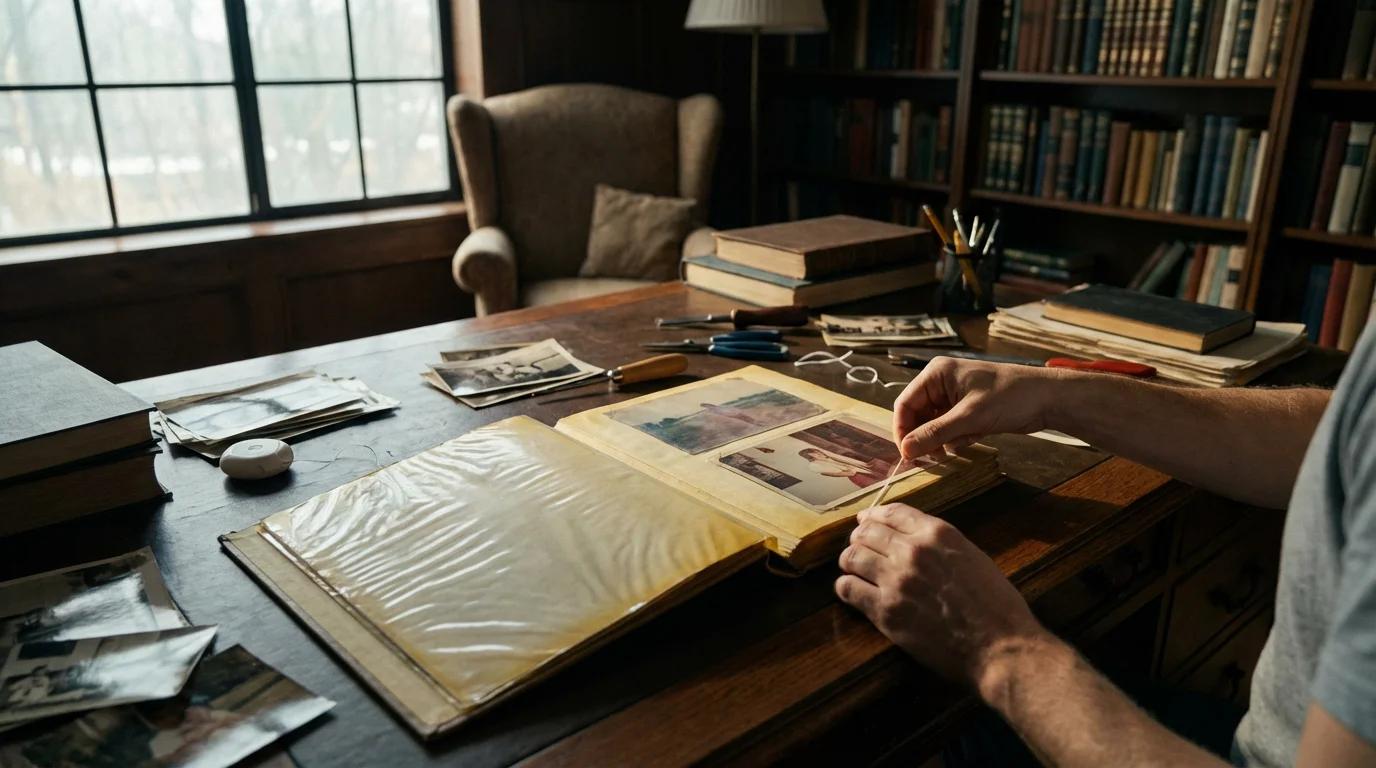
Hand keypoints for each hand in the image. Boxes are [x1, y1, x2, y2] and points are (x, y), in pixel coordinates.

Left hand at [836, 503, 1048, 687]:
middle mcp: (912, 550)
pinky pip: (848, 589)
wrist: (1000, 647)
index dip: (873, 516)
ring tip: (853, 570)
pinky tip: (852, 592)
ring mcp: (896, 580)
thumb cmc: (996, 606)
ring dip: (849, 562)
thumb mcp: (972, 557)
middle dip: (859, 539)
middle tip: (858, 549)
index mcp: (937, 533)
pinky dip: (846, 588)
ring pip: (852, 557)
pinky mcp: (886, 611)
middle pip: (866, 532)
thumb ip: (940, 545)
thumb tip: (913, 539)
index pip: (891, 512)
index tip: (865, 521)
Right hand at [892, 358, 1065, 459]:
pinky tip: (978, 434)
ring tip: (968, 437)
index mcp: (936, 374)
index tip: (908, 454)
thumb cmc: (1008, 398)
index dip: (903, 429)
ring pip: (935, 424)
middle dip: (928, 436)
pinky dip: (960, 436)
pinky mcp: (968, 409)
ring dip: (947, 437)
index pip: (905, 403)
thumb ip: (934, 433)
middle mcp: (941, 382)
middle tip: (937, 455)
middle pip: (918, 415)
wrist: (1047, 399)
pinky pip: (951, 427)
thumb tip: (905, 449)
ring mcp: (955, 396)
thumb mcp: (968, 418)